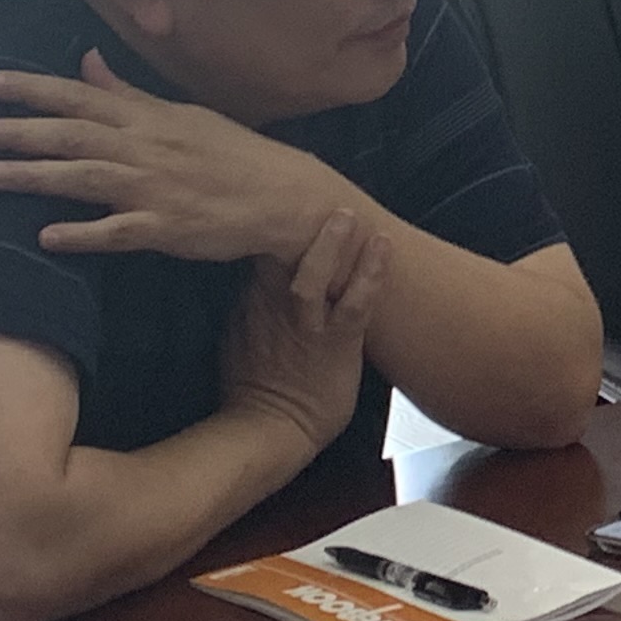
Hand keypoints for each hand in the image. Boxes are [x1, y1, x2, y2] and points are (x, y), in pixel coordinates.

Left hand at [0, 53, 354, 263]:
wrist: (283, 195)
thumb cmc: (232, 153)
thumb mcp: (183, 114)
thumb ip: (128, 93)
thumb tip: (86, 60)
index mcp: (150, 119)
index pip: (82, 98)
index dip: (33, 90)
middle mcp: (146, 149)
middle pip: (73, 136)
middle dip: (18, 131)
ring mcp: (154, 189)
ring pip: (86, 178)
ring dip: (37, 176)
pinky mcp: (165, 228)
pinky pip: (117, 230)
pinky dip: (83, 233)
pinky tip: (47, 236)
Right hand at [216, 209, 388, 455]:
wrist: (268, 431)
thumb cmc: (254, 384)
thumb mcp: (236, 332)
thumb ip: (246, 296)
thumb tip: (250, 263)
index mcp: (253, 301)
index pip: (260, 248)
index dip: (272, 219)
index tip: (281, 190)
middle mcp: (276, 307)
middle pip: (283, 254)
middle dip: (297, 221)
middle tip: (310, 189)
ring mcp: (307, 325)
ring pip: (316, 274)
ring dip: (333, 243)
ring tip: (346, 213)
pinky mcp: (337, 343)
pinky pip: (356, 303)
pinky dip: (370, 274)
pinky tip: (384, 247)